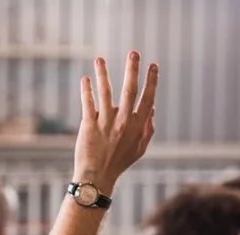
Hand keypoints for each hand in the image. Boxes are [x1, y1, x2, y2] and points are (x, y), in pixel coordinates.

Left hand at [73, 52, 158, 193]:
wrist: (97, 177)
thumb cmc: (119, 163)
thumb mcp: (140, 149)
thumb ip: (148, 129)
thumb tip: (153, 110)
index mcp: (137, 126)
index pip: (148, 98)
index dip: (152, 81)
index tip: (153, 65)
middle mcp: (123, 121)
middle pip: (130, 90)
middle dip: (133, 70)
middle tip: (134, 52)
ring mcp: (106, 122)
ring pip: (106, 92)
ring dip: (103, 73)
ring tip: (100, 59)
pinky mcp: (89, 125)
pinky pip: (88, 103)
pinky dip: (87, 90)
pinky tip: (85, 79)